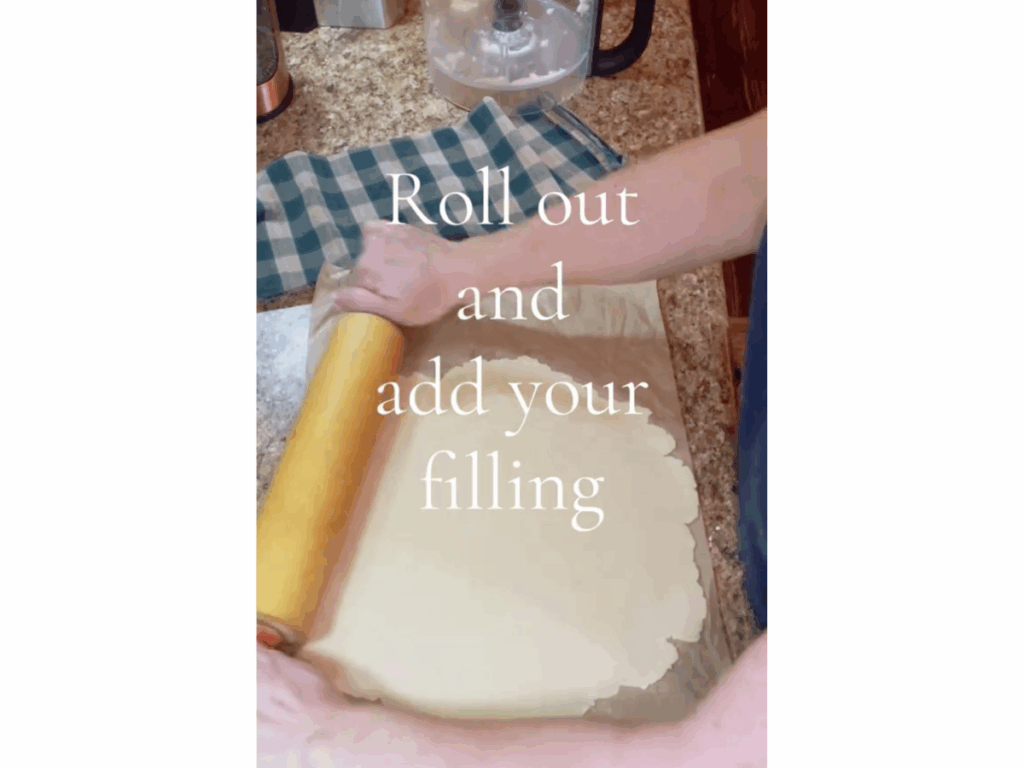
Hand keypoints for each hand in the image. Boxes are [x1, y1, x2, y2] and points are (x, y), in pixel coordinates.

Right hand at [333, 220, 461, 326]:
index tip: (389, 301)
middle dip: (375, 280)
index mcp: (365, 270)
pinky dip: (380, 241)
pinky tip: (397, 252)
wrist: (459, 269)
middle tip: (401, 289)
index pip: (353, 288)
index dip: (370, 298)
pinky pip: (375, 232)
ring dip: (379, 262)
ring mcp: (382, 233)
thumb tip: (333, 298)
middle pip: (361, 270)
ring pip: (367, 253)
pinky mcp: (395, 225)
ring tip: (404, 273)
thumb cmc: (430, 297)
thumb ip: (361, 303)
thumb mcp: (396, 311)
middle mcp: (368, 248)